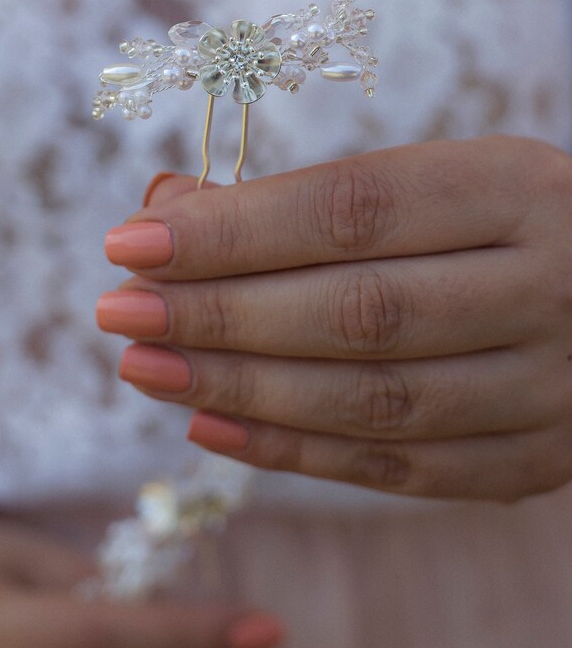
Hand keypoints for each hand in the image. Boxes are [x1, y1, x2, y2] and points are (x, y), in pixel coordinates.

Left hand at [98, 136, 571, 502]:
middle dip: (219, 314)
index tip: (133, 241)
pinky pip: (399, 468)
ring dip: (239, 389)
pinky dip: (293, 452)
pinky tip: (208, 428)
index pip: (351, 209)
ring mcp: (549, 386)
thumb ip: (302, 199)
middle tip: (119, 312)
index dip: (234, 229)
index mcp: (515, 189)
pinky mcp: (534, 460)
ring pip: (372, 399)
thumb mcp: (427, 179)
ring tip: (143, 368)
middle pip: (356, 310)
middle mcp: (547, 288)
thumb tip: (166, 210)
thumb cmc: (494, 223)